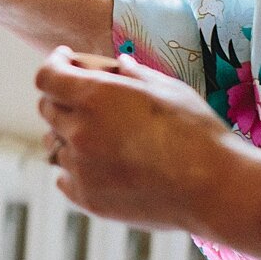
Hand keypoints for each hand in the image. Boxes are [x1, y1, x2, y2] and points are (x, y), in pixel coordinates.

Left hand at [35, 48, 260, 234]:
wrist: (213, 188)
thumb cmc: (196, 133)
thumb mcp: (168, 89)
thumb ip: (134, 74)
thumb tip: (118, 65)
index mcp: (95, 97)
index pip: (47, 76)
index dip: (54, 64)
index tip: (64, 60)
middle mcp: (79, 132)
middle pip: (47, 108)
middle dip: (62, 97)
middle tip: (86, 97)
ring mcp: (81, 169)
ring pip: (54, 145)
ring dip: (68, 135)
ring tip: (98, 135)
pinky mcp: (88, 199)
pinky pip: (65, 177)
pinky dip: (76, 168)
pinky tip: (102, 165)